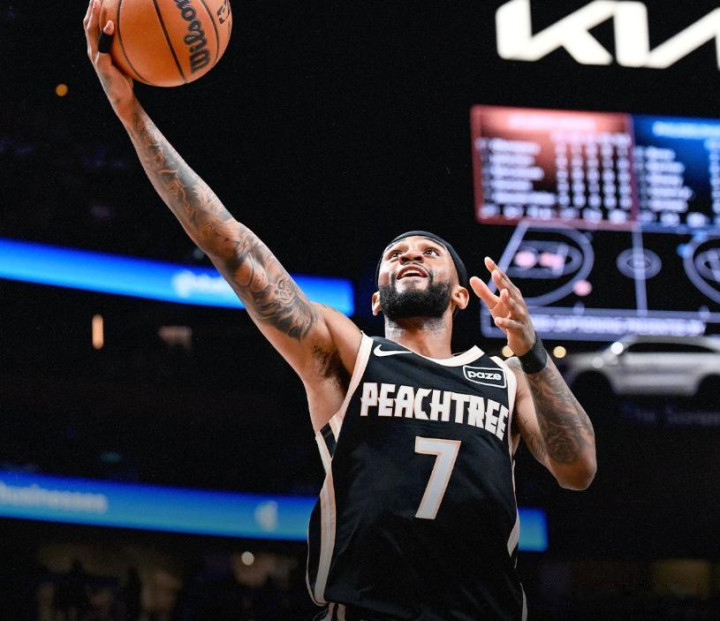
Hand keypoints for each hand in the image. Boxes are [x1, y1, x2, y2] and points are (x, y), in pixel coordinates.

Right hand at [84, 0, 134, 120]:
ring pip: (91, 32)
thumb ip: (128, 49)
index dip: (93, 11)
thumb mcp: (127, 61)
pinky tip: (111, 25)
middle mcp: (94, 50)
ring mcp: (96, 57)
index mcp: (98, 48)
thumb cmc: (127, 80)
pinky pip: (103, 47)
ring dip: (93, 16)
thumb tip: (145, 35)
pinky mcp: (101, 65)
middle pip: (88, 24)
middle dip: (91, 9)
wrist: (123, 99)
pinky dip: (105, 35)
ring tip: (98, 3)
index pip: (92, 25)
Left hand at [470, 257, 534, 355]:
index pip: (503, 280)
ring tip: (502, 293)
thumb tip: (472, 278)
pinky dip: (505, 323)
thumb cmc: (509, 317)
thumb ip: (484, 292)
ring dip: (509, 300)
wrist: (525, 340)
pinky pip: (512, 326)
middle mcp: (518, 302)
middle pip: (510, 290)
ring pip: (515, 307)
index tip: (487, 260)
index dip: (496, 270)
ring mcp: (520, 316)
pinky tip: (497, 321)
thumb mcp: (494, 305)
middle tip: (495, 272)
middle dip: (503, 282)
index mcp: (511, 294)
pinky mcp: (519, 329)